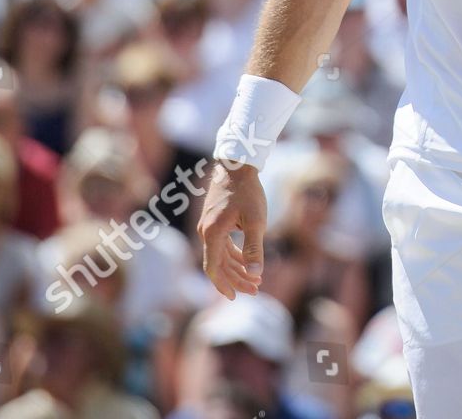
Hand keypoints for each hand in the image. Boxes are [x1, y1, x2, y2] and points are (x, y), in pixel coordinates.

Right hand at [197, 160, 267, 299]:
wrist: (236, 164)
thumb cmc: (247, 191)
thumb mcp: (255, 221)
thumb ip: (254, 248)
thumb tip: (255, 274)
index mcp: (212, 234)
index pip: (213, 268)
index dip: (224, 285)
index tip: (237, 297)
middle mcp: (205, 232)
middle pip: (218, 265)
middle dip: (236, 279)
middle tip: (256, 289)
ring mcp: (208, 227)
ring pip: (220, 255)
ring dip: (236, 268)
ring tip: (255, 279)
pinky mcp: (214, 221)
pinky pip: (221, 245)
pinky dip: (234, 255)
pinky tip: (247, 261)